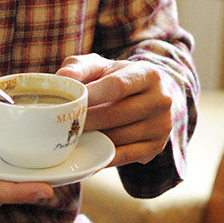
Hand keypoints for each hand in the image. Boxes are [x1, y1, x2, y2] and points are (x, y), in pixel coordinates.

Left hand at [56, 54, 173, 166]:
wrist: (146, 95)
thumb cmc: (115, 77)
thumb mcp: (100, 66)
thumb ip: (79, 68)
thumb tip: (62, 77)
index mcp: (148, 74)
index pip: (117, 86)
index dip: (91, 95)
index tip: (70, 103)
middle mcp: (161, 99)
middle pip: (116, 114)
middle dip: (87, 120)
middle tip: (64, 123)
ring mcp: (161, 125)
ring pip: (119, 137)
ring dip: (93, 138)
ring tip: (73, 135)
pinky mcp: (157, 146)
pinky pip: (125, 156)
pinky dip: (103, 156)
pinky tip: (86, 152)